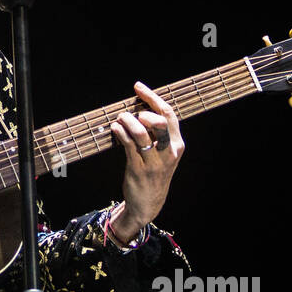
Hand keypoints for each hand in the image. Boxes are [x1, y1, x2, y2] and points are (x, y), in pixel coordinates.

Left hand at [108, 81, 184, 240]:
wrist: (148, 203)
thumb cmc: (154, 172)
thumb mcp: (163, 154)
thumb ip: (157, 133)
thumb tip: (140, 107)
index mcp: (176, 145)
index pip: (168, 114)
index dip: (152, 97)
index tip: (138, 87)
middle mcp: (168, 152)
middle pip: (159, 122)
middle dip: (143, 112)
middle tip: (131, 113)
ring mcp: (153, 162)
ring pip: (140, 133)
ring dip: (126, 121)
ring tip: (119, 119)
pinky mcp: (138, 169)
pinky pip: (128, 145)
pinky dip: (120, 132)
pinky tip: (115, 128)